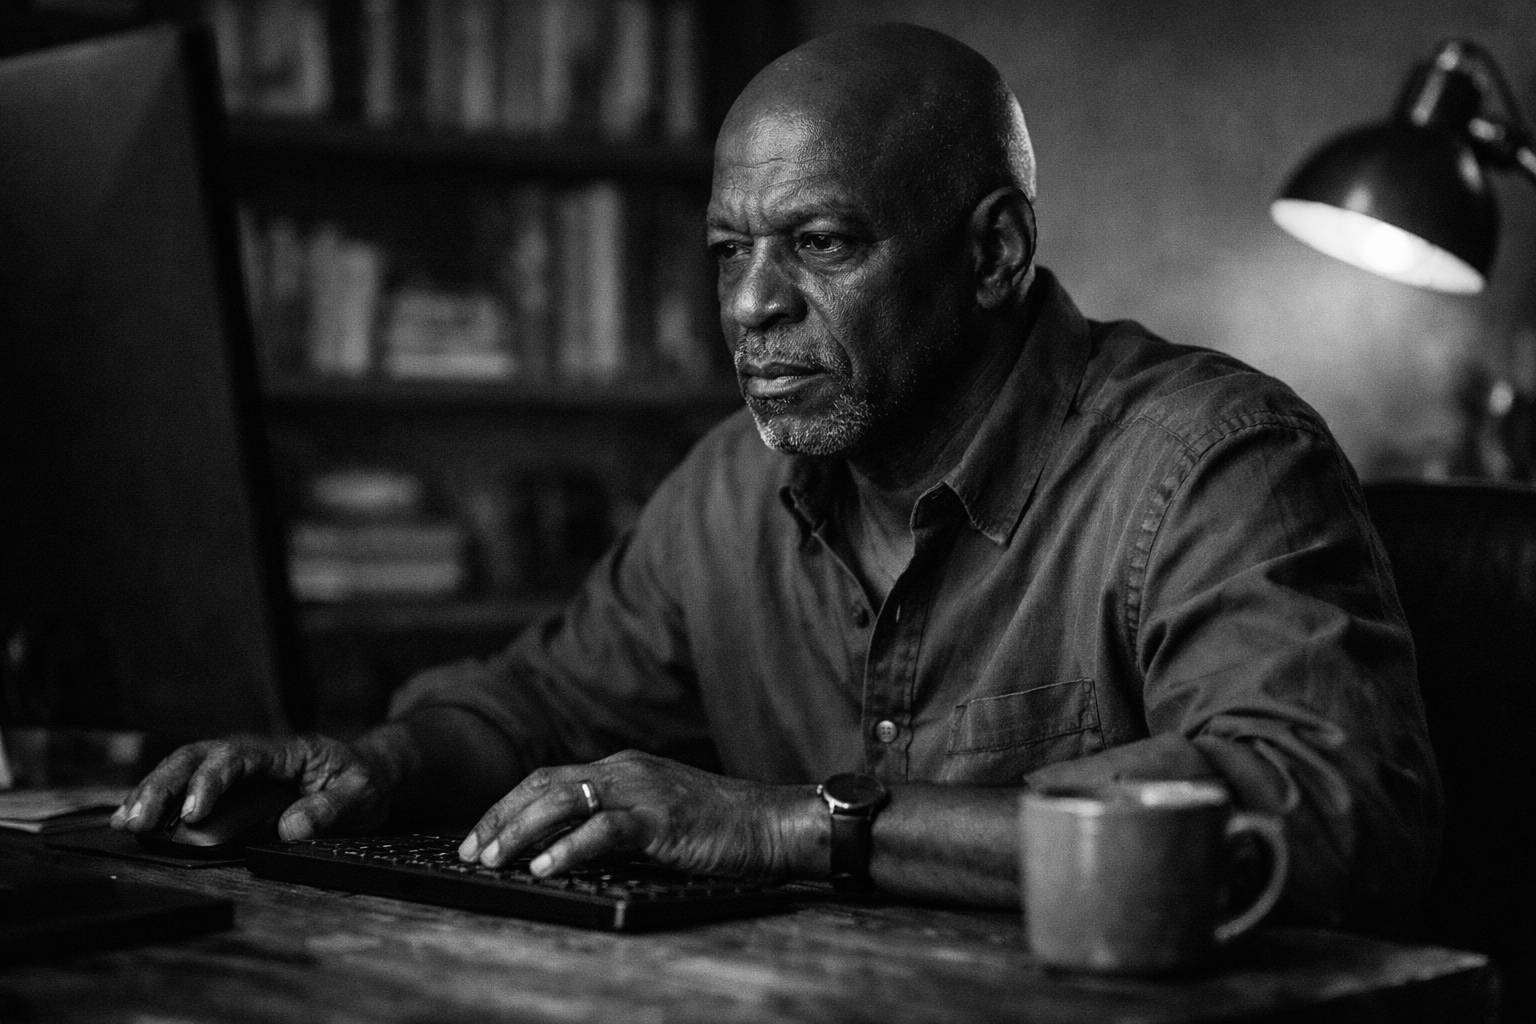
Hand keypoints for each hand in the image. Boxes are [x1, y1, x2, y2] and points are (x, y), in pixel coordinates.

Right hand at [109, 733, 397, 840]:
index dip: (212, 782)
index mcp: (288, 750)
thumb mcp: (362, 795)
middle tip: (138, 819)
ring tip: (125, 821)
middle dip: (165, 785)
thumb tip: (291, 827)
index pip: (240, 757)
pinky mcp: (231, 784)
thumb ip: (331, 810)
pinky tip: (132, 818)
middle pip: (200, 756)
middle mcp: (256, 752)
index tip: (193, 813)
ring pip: (186, 767)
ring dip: (153, 791)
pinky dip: (160, 800)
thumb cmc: (363, 781)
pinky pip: (188, 785)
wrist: (369, 771)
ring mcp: (240, 767)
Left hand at [458, 750, 817, 879]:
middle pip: (544, 785)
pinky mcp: (661, 817)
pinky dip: (569, 848)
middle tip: (471, 851)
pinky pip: (604, 829)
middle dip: (501, 819)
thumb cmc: (716, 827)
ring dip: (522, 832)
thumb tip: (556, 848)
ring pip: (564, 801)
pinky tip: (546, 868)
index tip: (477, 838)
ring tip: (495, 859)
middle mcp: (625, 770)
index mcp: (621, 767)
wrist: (771, 823)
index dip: (507, 807)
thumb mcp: (653, 816)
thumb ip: (612, 820)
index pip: (547, 779)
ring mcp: (643, 790)